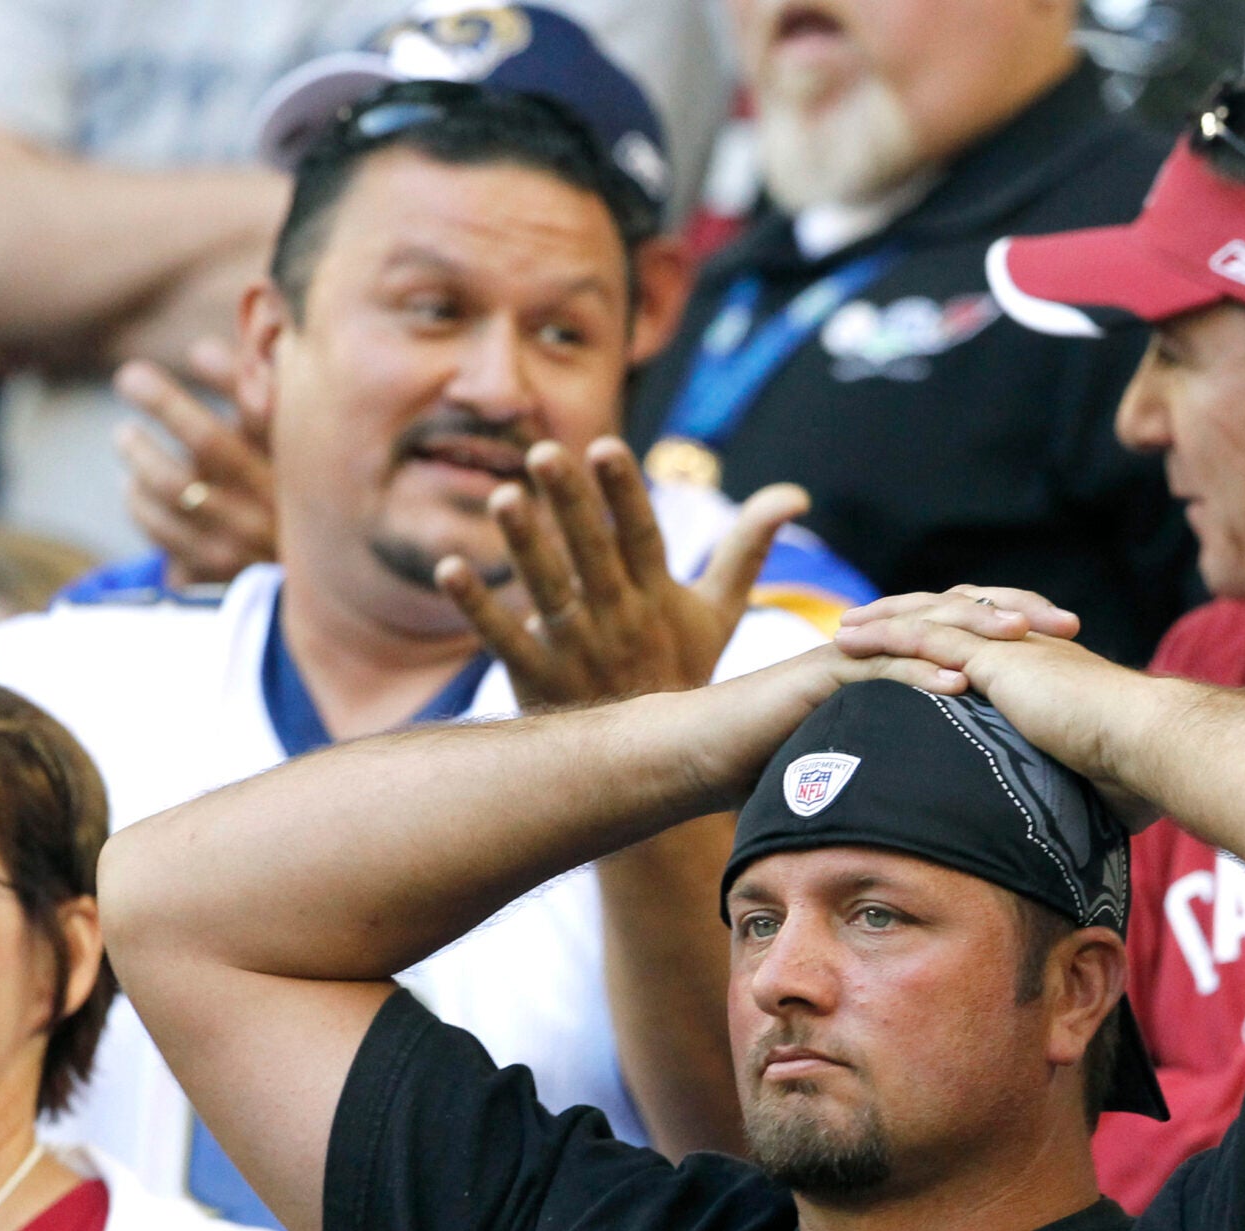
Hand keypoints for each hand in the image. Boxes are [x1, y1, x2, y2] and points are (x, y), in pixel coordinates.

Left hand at [115, 343, 276, 587]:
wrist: (304, 583)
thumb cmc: (283, 488)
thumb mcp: (285, 443)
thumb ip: (264, 388)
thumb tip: (238, 319)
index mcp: (298, 463)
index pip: (265, 412)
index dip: (231, 377)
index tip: (196, 350)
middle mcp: (276, 503)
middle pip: (209, 443)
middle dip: (164, 402)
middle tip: (129, 376)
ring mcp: (244, 539)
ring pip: (176, 487)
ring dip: (141, 454)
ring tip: (124, 434)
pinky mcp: (215, 568)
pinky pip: (160, 529)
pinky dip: (138, 501)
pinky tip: (132, 485)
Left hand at [436, 437, 807, 707]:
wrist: (656, 770)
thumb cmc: (683, 674)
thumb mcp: (719, 614)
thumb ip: (748, 547)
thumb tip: (795, 493)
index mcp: (657, 597)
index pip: (642, 537)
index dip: (624, 494)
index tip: (606, 447)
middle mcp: (618, 619)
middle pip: (592, 555)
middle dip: (569, 504)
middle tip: (542, 453)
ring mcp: (577, 651)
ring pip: (549, 592)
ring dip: (525, 547)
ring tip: (502, 497)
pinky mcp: (539, 679)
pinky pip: (506, 640)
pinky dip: (477, 609)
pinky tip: (449, 570)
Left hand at [836, 586, 1163, 826]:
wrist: (1148, 743)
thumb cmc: (1139, 768)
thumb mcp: (1100, 778)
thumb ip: (1086, 790)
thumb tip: (1095, 832)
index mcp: (1045, 670)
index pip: (987, 647)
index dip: (949, 645)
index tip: (919, 654)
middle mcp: (1024, 648)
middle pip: (952, 621)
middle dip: (908, 620)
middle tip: (867, 626)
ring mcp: (1008, 647)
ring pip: (931, 621)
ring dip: (884, 622)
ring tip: (843, 628)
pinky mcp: (995, 657)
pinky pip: (926, 638)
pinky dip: (886, 635)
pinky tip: (852, 641)